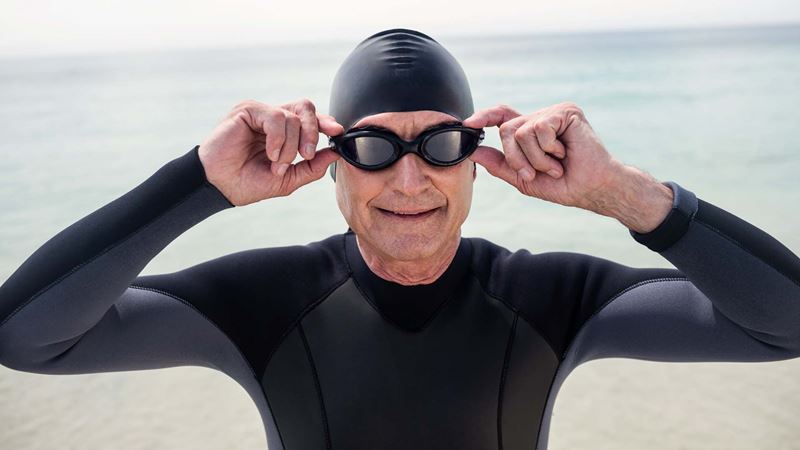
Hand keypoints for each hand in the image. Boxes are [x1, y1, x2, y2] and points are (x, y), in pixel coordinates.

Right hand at [198, 99, 343, 205]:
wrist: (219, 186)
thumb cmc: (247, 183)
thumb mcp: (287, 180)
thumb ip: (312, 167)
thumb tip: (335, 153)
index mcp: (283, 132)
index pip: (309, 118)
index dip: (325, 122)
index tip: (337, 132)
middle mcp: (273, 119)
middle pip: (306, 108)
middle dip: (313, 131)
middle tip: (307, 154)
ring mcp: (260, 113)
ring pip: (292, 117)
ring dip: (290, 146)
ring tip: (276, 164)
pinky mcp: (248, 110)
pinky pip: (276, 117)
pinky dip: (278, 139)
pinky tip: (270, 154)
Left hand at [463, 102, 625, 210]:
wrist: (591, 189)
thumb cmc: (563, 184)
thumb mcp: (523, 178)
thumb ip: (499, 163)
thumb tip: (473, 151)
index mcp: (531, 131)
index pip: (502, 116)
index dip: (483, 117)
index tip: (467, 124)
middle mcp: (541, 118)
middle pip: (507, 128)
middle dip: (515, 157)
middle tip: (534, 173)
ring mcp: (553, 113)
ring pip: (521, 131)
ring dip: (535, 158)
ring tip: (555, 164)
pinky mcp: (566, 111)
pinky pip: (539, 129)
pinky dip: (547, 149)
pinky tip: (564, 154)